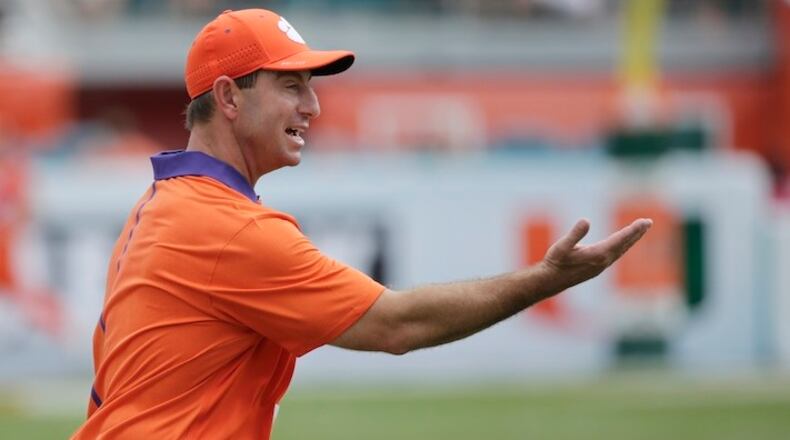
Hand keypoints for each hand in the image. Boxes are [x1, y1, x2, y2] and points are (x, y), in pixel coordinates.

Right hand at [538, 218, 652, 294]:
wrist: (551, 281)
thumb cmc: (555, 262)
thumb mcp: (562, 246)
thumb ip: (575, 234)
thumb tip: (586, 221)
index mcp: (598, 255)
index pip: (620, 239)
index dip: (633, 230)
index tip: (645, 222)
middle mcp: (603, 261)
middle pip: (625, 244)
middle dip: (637, 233)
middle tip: (648, 222)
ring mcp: (602, 266)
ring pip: (622, 250)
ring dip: (632, 239)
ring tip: (641, 229)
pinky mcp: (598, 267)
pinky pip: (616, 254)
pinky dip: (623, 245)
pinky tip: (624, 242)